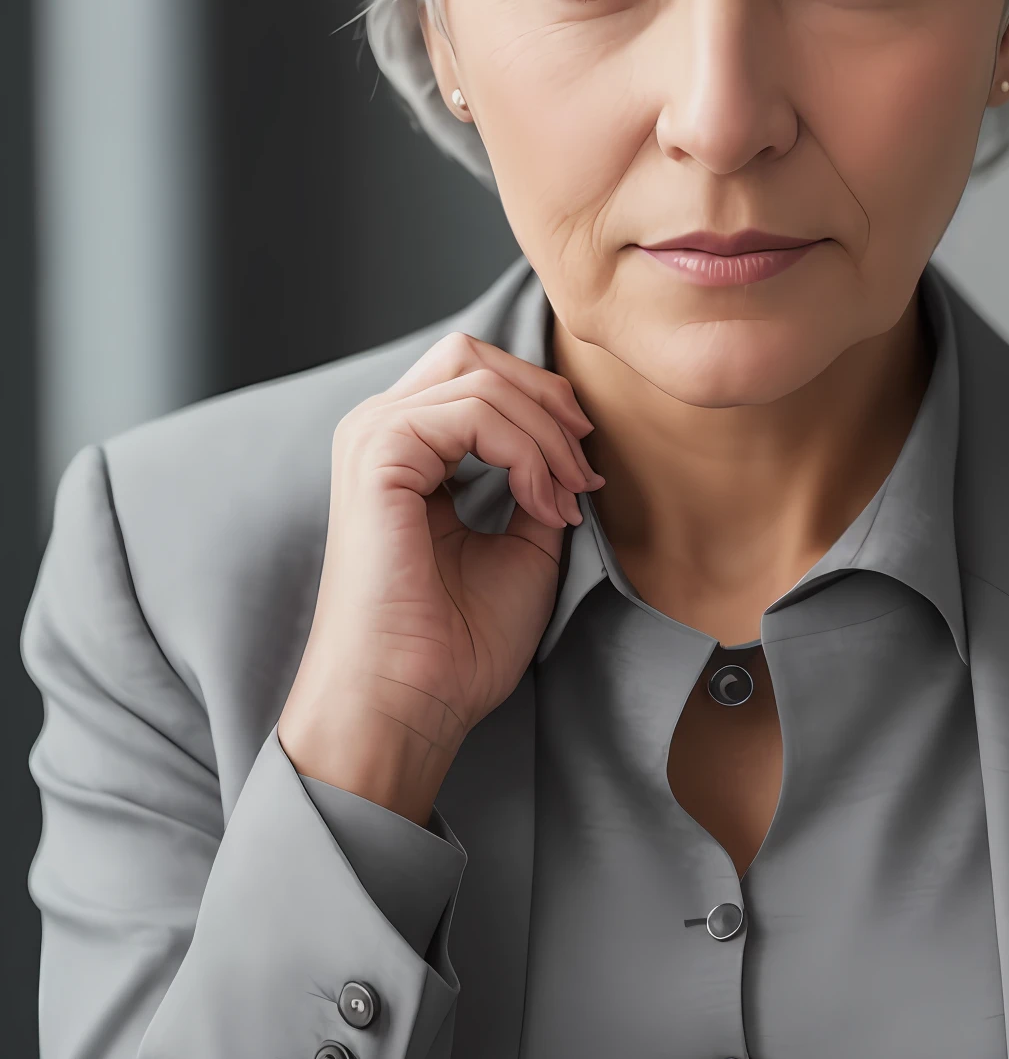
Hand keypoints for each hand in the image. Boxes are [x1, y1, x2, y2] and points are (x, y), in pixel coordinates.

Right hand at [277, 331, 602, 823]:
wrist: (408, 704)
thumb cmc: (456, 645)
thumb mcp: (523, 544)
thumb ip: (537, 482)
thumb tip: (570, 445)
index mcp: (404, 450)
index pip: (476, 376)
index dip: (544, 410)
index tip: (585, 480)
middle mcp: (379, 431)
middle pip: (472, 354)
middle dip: (547, 401)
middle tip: (584, 471)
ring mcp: (372, 436)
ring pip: (481, 377)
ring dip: (545, 435)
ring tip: (566, 500)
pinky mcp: (378, 453)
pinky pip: (474, 410)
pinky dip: (527, 451)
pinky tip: (542, 505)